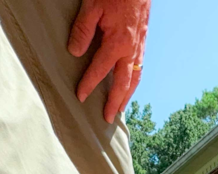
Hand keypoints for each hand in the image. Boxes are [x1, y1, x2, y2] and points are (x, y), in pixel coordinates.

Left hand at [68, 0, 149, 122]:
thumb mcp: (93, 6)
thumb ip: (83, 30)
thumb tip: (75, 52)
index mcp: (118, 43)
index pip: (100, 70)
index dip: (89, 84)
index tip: (80, 97)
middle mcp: (131, 49)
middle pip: (123, 83)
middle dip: (115, 102)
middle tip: (107, 118)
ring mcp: (140, 45)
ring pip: (135, 77)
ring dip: (127, 95)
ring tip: (120, 108)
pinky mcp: (143, 39)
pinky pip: (140, 67)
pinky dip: (134, 80)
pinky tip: (129, 84)